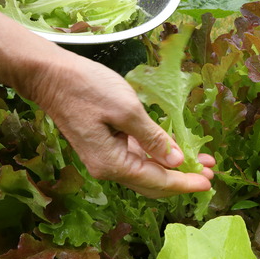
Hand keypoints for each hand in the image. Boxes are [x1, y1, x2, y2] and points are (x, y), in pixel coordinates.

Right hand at [21, 53, 215, 198]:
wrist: (49, 75)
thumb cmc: (86, 87)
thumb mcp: (127, 110)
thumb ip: (152, 138)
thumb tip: (176, 161)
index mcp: (112, 163)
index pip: (157, 181)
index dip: (184, 183)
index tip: (209, 183)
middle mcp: (107, 167)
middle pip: (152, 182)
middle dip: (182, 179)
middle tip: (211, 175)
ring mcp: (104, 157)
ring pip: (145, 170)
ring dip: (172, 167)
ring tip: (200, 162)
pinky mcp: (103, 144)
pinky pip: (135, 157)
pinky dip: (156, 155)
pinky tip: (174, 149)